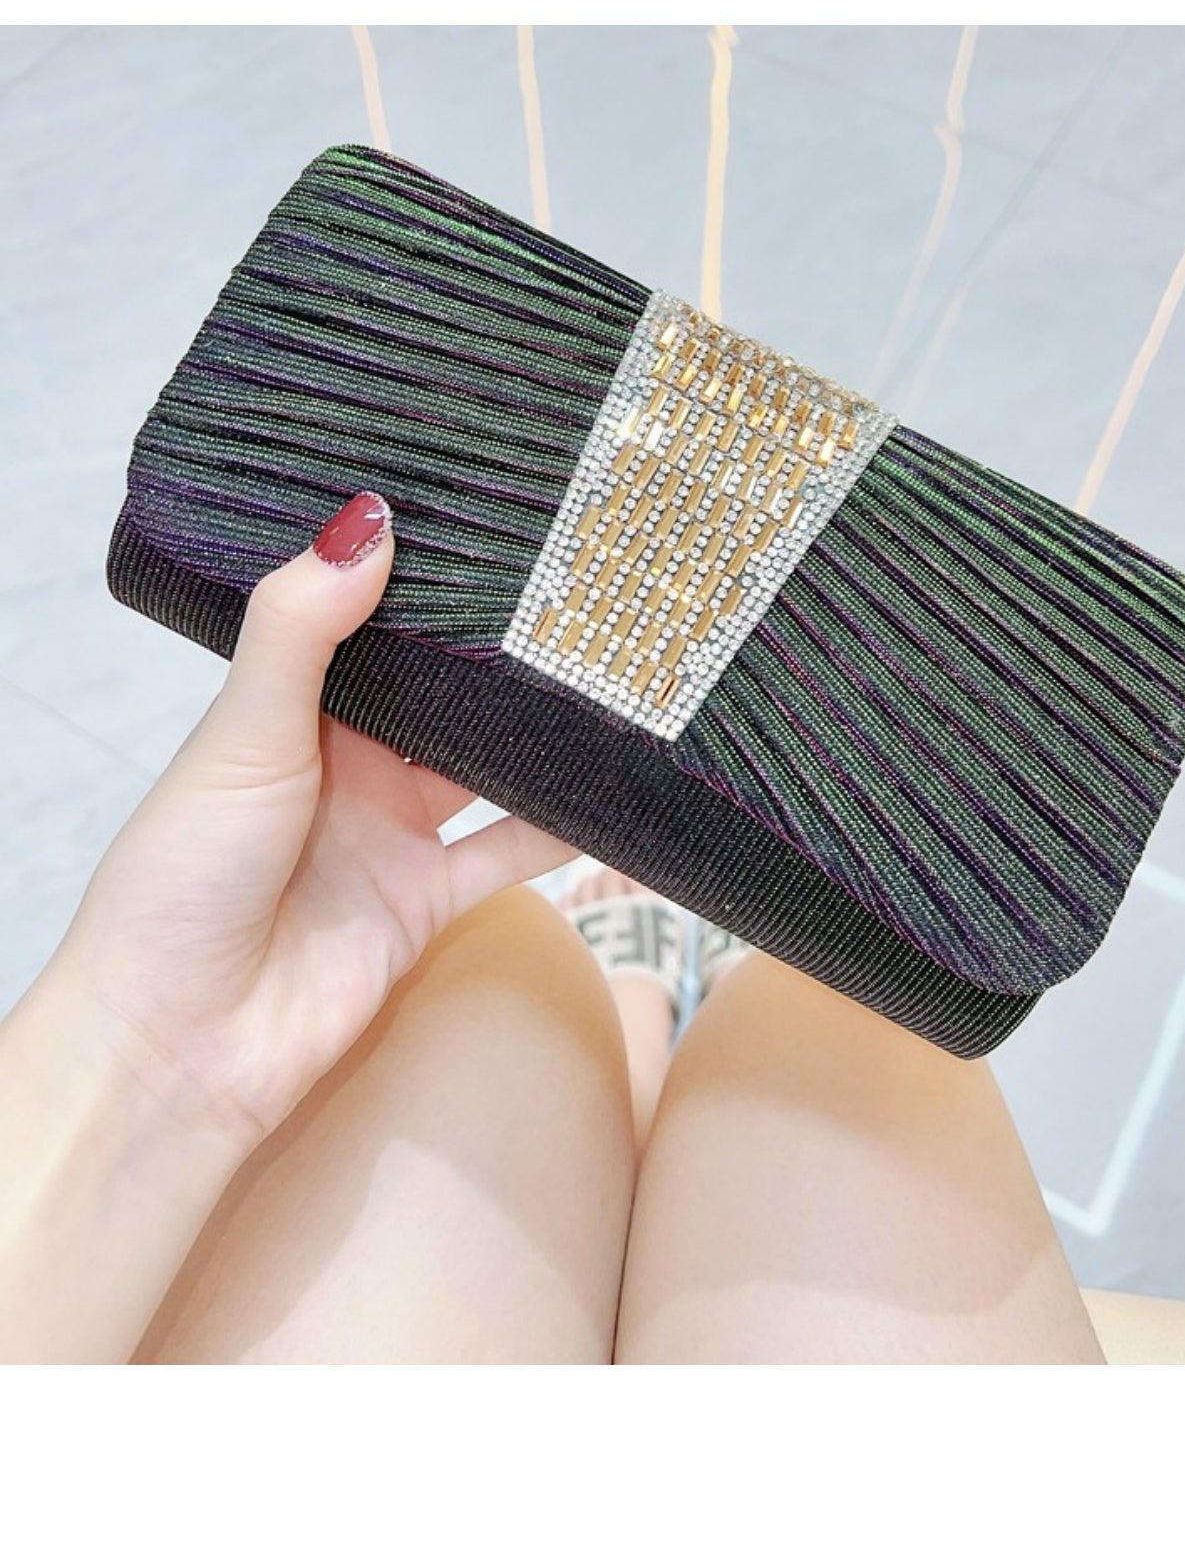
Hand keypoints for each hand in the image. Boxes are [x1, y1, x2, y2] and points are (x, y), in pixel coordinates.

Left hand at [40, 492, 575, 1151]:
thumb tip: (369, 521)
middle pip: (441, 696)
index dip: (424, 580)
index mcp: (292, 712)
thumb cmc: (183, 880)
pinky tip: (621, 788)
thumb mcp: (244, 735)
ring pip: (487, 768)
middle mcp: (348, 767)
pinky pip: (510, 851)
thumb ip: (301, 630)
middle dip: (500, 653)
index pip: (371, 626)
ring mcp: (392, 835)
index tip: (491, 521)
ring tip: (617, 671)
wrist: (182, 1044)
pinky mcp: (428, 902)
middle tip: (581, 586)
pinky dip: (564, 827)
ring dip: (541, 733)